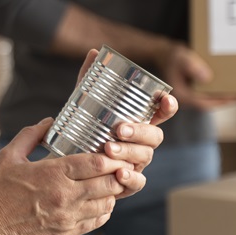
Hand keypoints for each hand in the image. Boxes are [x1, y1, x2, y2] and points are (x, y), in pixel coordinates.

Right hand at [0, 118, 135, 234]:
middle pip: (109, 183)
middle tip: (119, 165)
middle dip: (118, 173)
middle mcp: (65, 196)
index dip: (112, 156)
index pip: (96, 163)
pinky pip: (97, 221)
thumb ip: (30, 136)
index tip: (115, 151)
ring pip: (107, 203)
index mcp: (52, 174)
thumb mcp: (7, 157)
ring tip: (108, 182)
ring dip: (112, 192)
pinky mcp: (67, 233)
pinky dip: (103, 210)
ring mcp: (68, 217)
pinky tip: (97, 201)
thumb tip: (48, 122)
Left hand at [75, 47, 175, 194]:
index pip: (160, 113)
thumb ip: (90, 79)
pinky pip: (138, 183)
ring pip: (145, 157)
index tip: (166, 99)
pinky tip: (119, 173)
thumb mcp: (84, 104)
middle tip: (119, 129)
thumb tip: (94, 52)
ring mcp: (136, 163)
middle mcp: (141, 143)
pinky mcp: (127, 183)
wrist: (67, 162)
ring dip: (129, 152)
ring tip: (108, 148)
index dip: (168, 106)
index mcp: (137, 121)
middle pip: (154, 137)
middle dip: (140, 132)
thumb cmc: (81, 130)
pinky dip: (130, 178)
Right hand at [159, 42, 235, 110]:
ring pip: (213, 99)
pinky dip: (223, 90)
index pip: (205, 102)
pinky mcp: (195, 91)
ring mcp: (192, 96)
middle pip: (212, 103)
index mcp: (182, 95)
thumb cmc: (171, 55)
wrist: (163, 54)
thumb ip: (191, 67)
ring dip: (229, 96)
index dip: (224, 100)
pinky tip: (234, 85)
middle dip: (231, 99)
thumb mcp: (181, 58)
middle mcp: (187, 99)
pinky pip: (211, 93)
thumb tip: (207, 78)